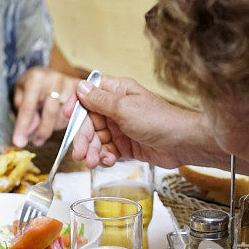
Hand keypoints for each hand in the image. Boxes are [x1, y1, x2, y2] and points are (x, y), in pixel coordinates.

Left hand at [13, 66, 79, 147]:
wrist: (47, 73)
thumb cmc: (31, 85)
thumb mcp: (20, 95)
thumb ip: (24, 111)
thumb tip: (32, 130)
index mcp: (36, 78)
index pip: (29, 107)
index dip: (23, 127)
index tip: (19, 142)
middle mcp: (55, 79)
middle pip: (50, 113)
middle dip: (42, 132)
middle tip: (35, 142)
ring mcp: (70, 85)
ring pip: (64, 116)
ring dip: (52, 127)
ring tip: (44, 127)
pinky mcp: (80, 93)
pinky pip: (74, 115)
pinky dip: (63, 122)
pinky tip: (55, 121)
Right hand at [62, 77, 214, 168]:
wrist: (182, 143)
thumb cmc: (159, 120)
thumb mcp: (124, 108)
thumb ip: (99, 100)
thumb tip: (80, 86)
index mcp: (117, 92)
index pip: (88, 96)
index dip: (75, 106)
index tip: (66, 117)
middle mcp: (117, 109)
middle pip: (89, 122)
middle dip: (83, 139)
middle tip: (80, 154)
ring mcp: (121, 127)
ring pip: (97, 139)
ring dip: (93, 151)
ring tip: (92, 163)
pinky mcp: (126, 145)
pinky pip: (107, 151)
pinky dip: (105, 157)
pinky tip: (108, 162)